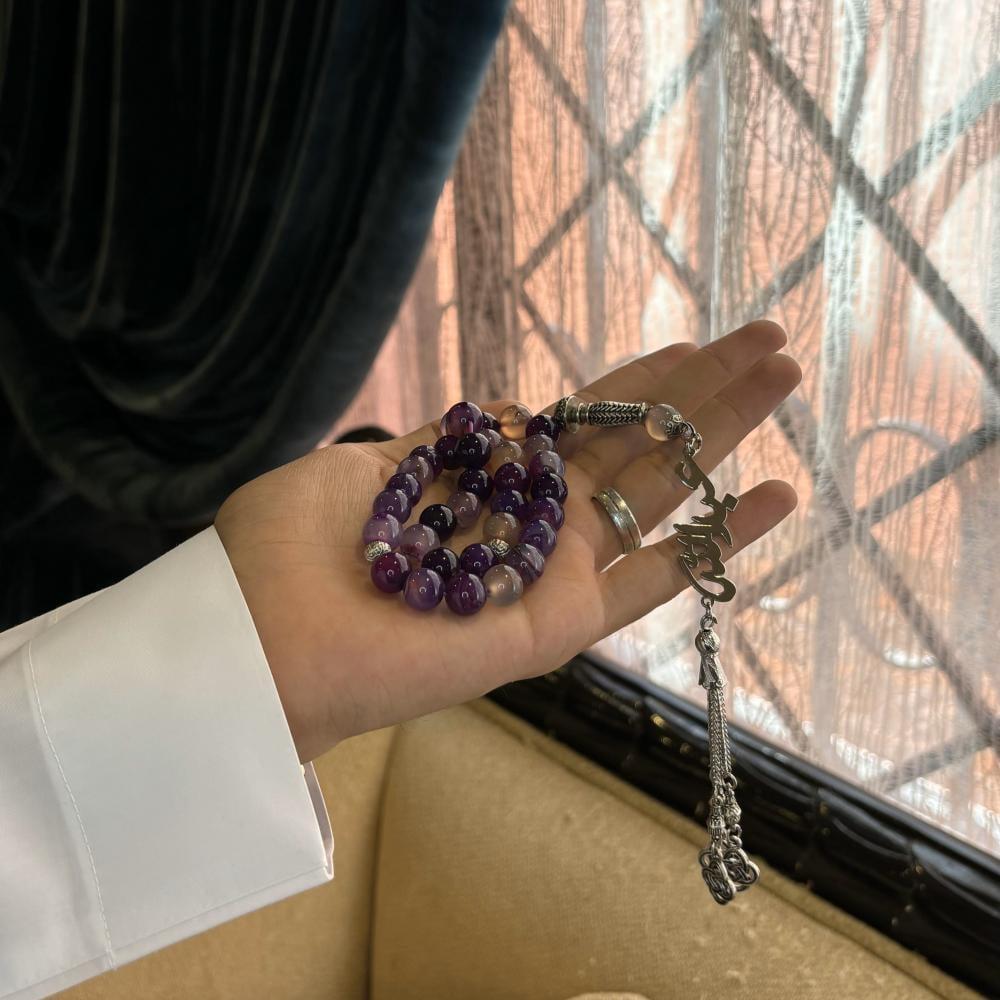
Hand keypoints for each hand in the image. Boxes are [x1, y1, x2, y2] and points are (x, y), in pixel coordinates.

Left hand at [214, 320, 800, 761]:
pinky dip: (717, 540)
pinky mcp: (559, 624)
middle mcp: (525, 528)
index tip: (686, 341)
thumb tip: (502, 413)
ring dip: (723, 435)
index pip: (575, 424)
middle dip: (699, 392)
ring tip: (785, 375)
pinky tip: (777, 494)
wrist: (257, 648)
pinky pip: (651, 579)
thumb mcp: (359, 472)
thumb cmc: (285, 554)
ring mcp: (550, 574)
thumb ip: (436, 444)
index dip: (633, 383)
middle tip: (767, 339)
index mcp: (479, 486)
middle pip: (631, 448)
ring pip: (656, 494)